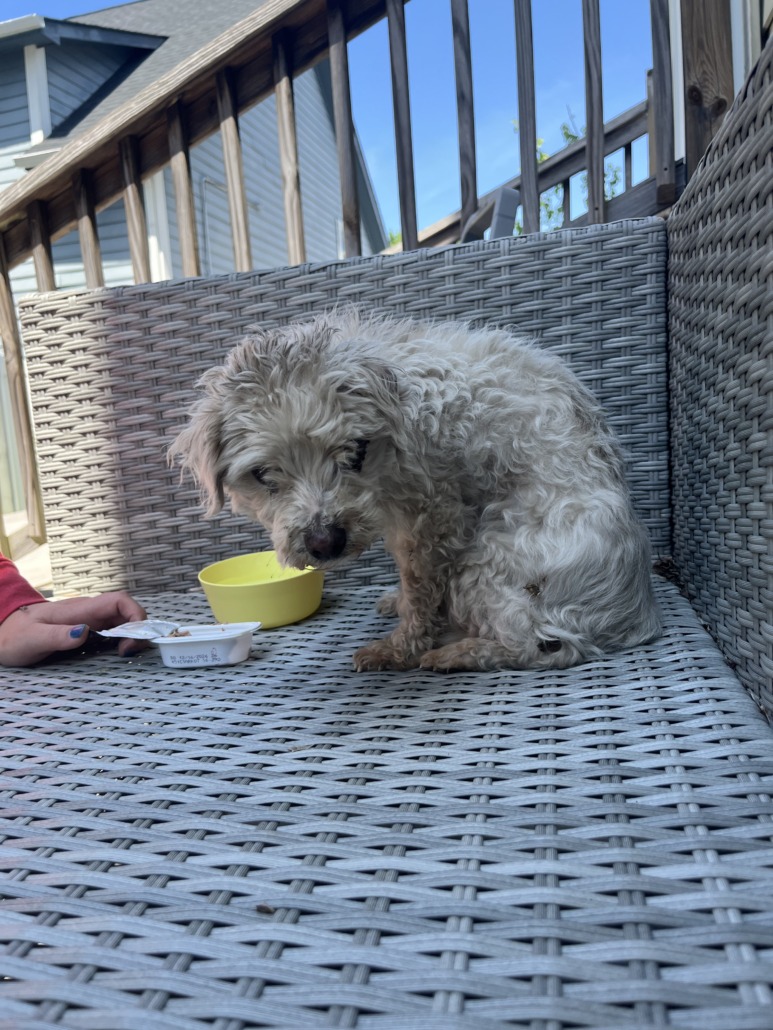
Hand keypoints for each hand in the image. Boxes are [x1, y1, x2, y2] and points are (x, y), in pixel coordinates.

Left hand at [0, 592, 146, 666]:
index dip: (136, 617)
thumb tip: (85, 632)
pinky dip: (123, 641)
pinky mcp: (88, 630)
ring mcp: (90, 620)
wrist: (3, 633)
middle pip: (128, 612)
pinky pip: (114, 631)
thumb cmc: (14, 636)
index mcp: (80, 609)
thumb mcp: (32, 639)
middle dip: (139, 630)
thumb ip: (57, 636)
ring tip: (126, 655)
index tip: (130, 643)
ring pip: (123, 621)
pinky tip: (118, 654)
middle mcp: (90, 612)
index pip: (120, 601)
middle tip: (129, 654)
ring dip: (133, 636)